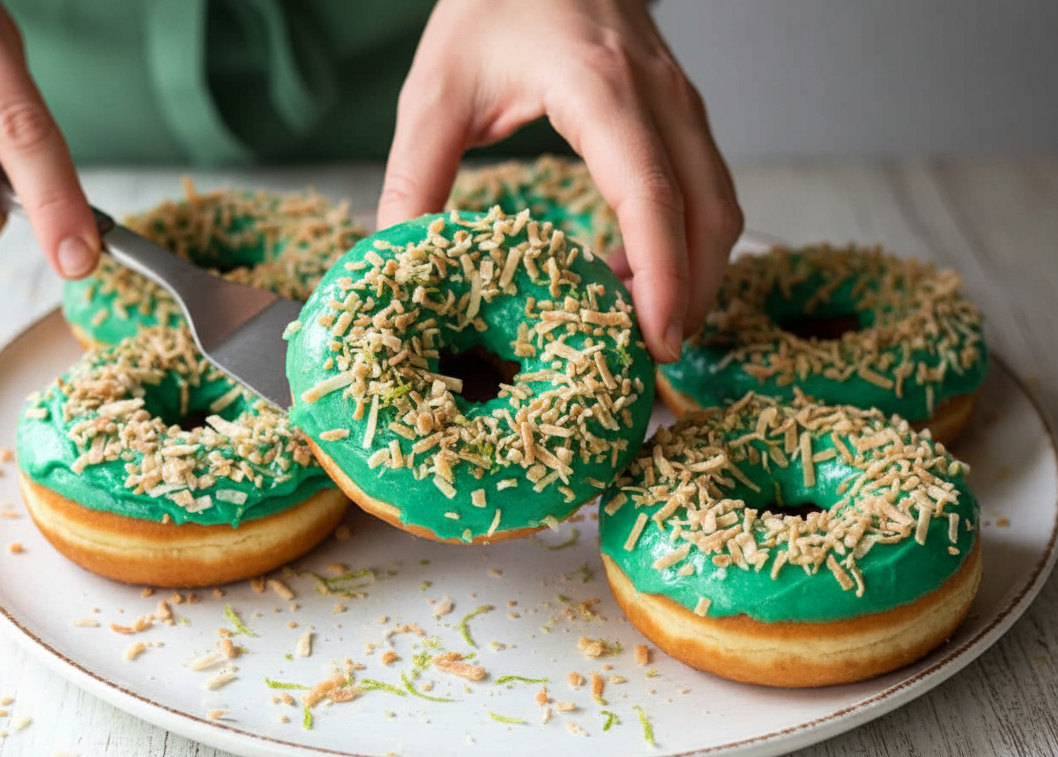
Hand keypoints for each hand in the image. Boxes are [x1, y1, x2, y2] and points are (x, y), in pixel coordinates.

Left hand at [377, 0, 742, 361]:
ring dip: (695, 270)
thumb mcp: (436, 91)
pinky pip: (704, 186)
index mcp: (600, 89)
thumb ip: (414, 177)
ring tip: (643, 326)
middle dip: (694, 292)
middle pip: (710, 211)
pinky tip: (633, 272)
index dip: (662, 276)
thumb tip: (399, 258)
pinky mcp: (679, 110)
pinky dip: (685, 240)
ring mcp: (680, 100)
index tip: (657, 337)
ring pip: (721, 202)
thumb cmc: (490, 3)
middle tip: (654, 357)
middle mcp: (659, 95)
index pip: (651, 195)